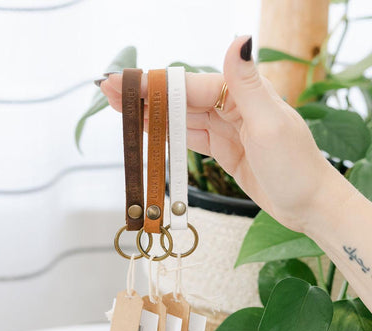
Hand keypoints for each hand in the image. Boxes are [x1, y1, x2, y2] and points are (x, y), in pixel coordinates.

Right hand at [100, 36, 335, 232]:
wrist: (307, 204)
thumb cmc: (295, 166)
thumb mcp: (270, 124)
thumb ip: (248, 84)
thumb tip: (239, 38)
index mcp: (243, 95)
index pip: (191, 86)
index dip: (155, 84)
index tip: (124, 82)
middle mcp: (233, 107)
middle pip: (181, 98)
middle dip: (146, 95)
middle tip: (110, 92)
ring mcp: (227, 129)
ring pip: (182, 117)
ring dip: (152, 112)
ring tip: (122, 109)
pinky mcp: (223, 149)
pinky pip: (190, 137)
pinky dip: (169, 132)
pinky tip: (150, 127)